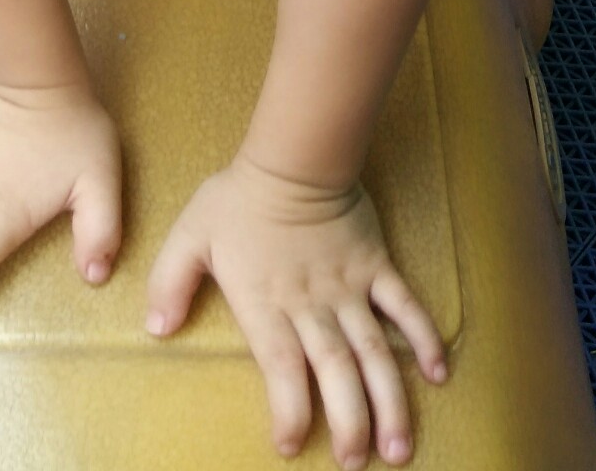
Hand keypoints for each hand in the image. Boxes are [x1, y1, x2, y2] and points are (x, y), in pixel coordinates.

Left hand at [146, 156, 446, 467]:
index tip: (290, 443)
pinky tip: (439, 373)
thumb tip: (156, 328)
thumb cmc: (238, 199)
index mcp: (267, 304)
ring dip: (389, 399)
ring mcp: (349, 288)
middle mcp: (312, 305)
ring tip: (400, 447)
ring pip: (374, 350)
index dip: (289, 408)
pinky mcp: (376, 268)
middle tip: (357, 463)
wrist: (293, 156)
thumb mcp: (191, 236)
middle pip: (336, 370)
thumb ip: (170, 282)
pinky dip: (423, 338)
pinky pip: (405, 306)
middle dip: (350, 421)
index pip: (281, 366)